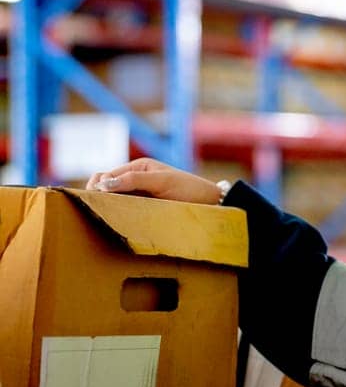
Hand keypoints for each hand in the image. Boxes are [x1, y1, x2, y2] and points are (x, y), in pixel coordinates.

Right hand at [86, 158, 221, 204]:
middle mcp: (135, 178)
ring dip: (106, 205)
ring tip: (103, 214)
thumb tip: (104, 184)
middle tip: (95, 208)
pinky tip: (114, 219)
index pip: (106, 175)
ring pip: (111, 199)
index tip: (97, 199)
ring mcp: (138, 194)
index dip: (98, 187)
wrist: (210, 203)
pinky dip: (116, 213)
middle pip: (104, 186)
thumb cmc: (189, 189)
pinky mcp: (142, 207)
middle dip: (96, 195)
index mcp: (138, 167)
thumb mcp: (162, 181)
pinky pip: (122, 209)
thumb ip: (135, 180)